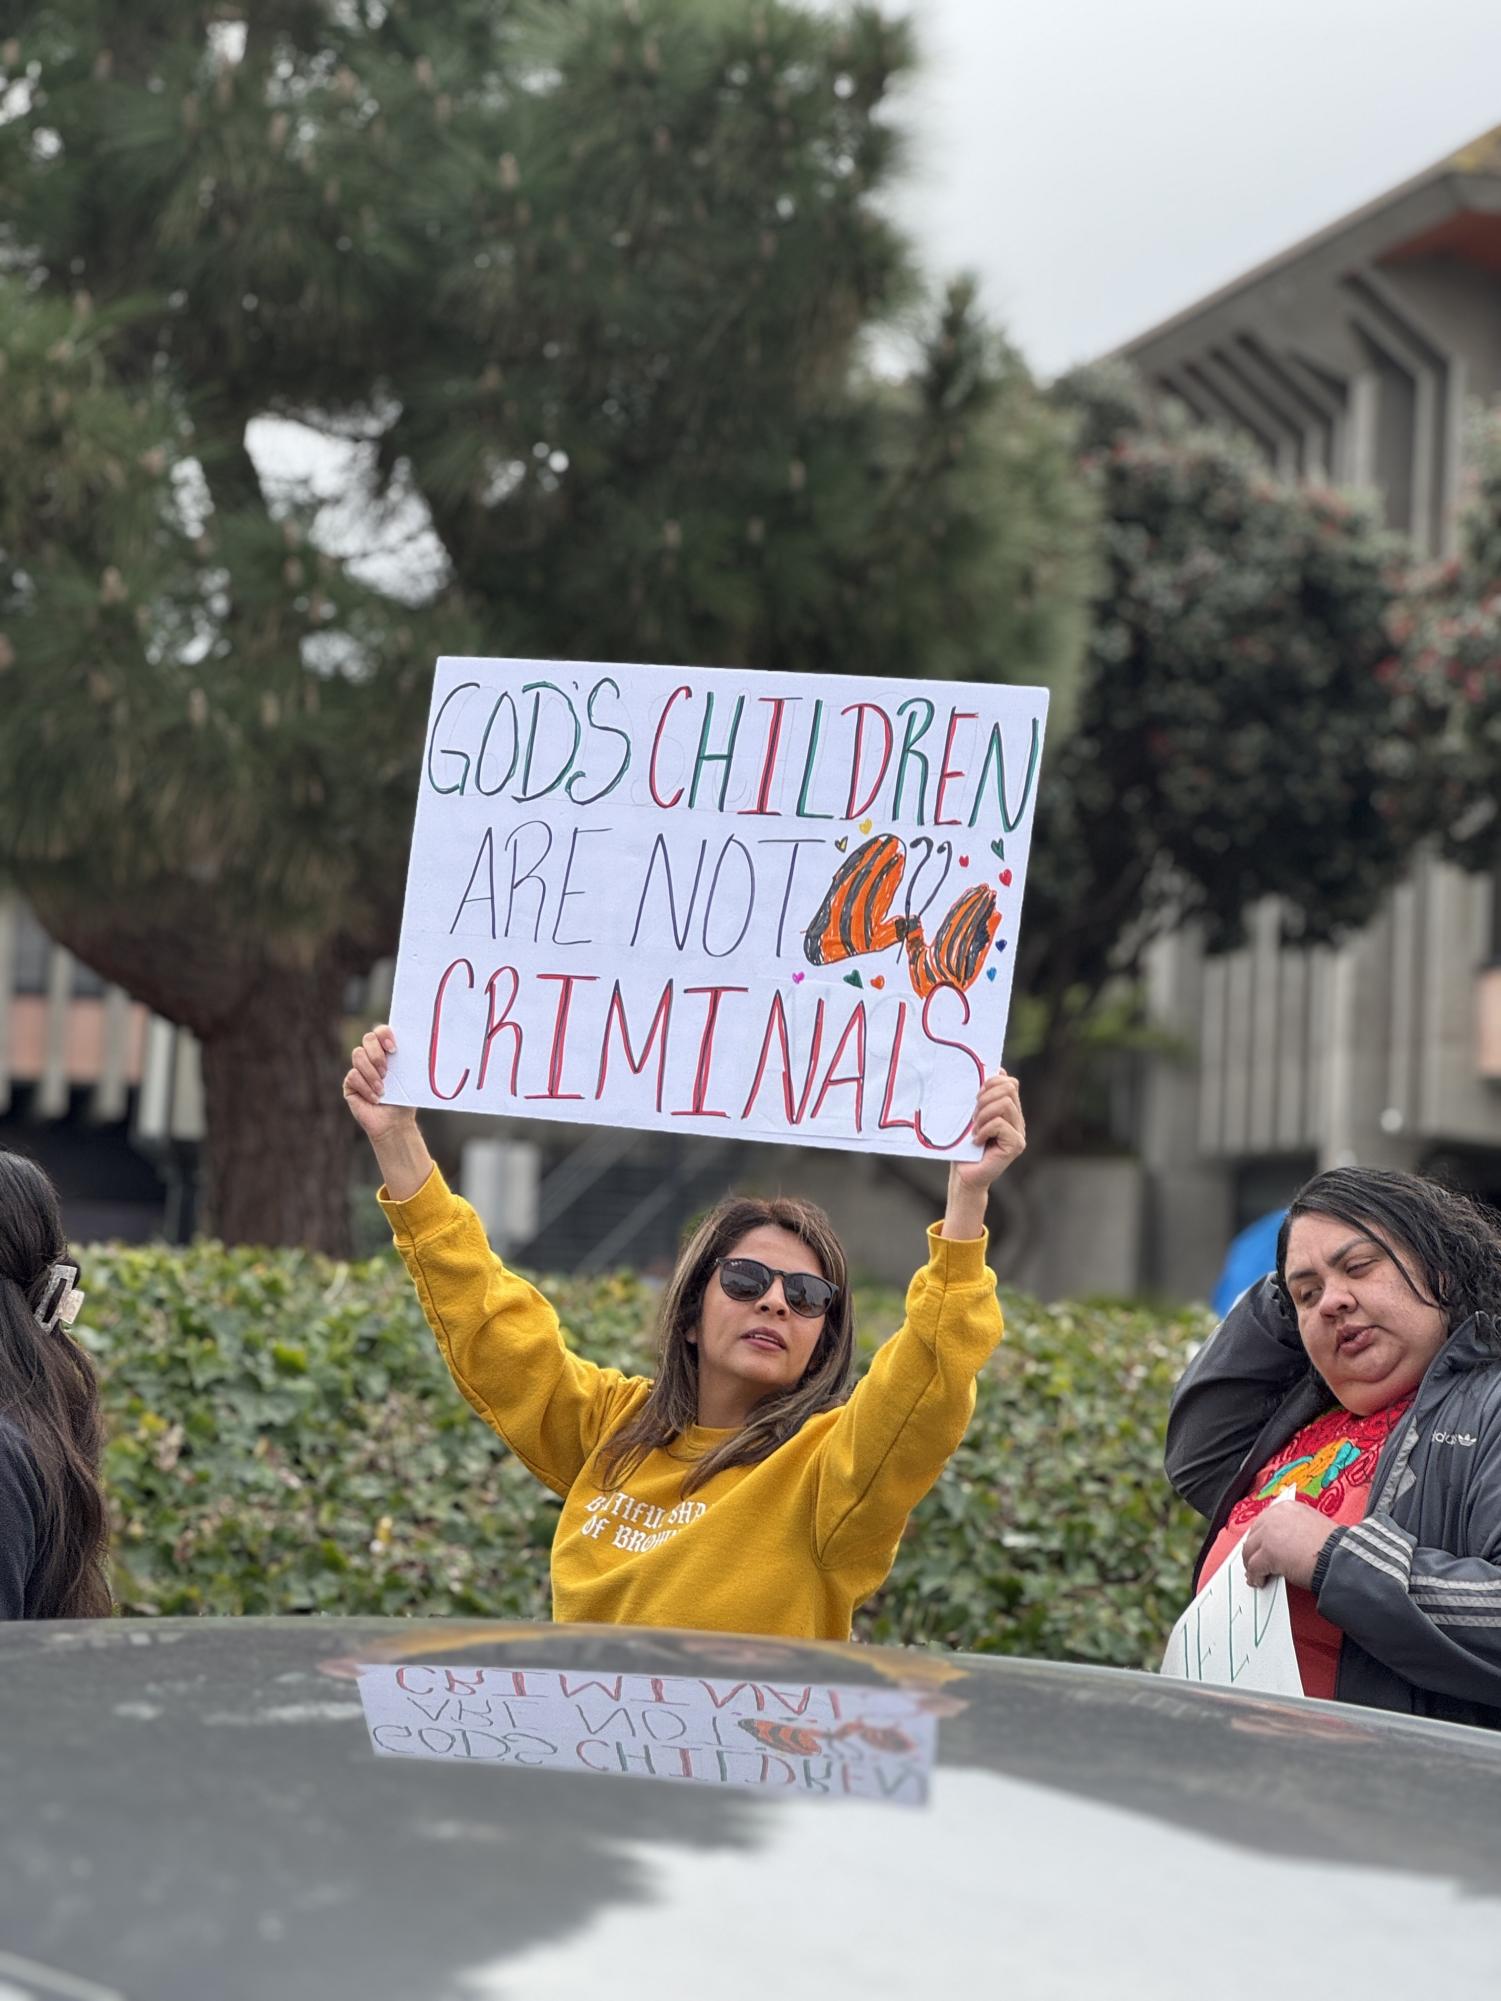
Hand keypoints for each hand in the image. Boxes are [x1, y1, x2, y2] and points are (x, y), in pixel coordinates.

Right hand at [342, 1024, 416, 1143]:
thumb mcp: (411, 1078)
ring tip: (383, 1089)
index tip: (394, 1048)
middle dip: (377, 1054)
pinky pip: (353, 1076)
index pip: (381, 1032)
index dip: (384, 1034)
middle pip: (367, 1038)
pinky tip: (375, 1098)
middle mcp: (372, 1057)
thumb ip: (411, 1060)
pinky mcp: (350, 1083)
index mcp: (388, 1052)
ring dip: (372, 1073)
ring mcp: (359, 1069)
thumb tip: (421, 1045)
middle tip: (387, 1071)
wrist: (395, 1123)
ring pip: (358, 1055)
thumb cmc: (405, 1100)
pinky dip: (366, 1087)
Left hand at [951, 1068, 1024, 1193]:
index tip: (976, 1096)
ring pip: (1005, 1104)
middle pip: (1009, 1089)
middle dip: (986, 1097)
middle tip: (973, 1116)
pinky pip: (1000, 1124)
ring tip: (974, 1129)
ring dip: (983, 1114)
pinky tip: (976, 1141)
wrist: (964, 1175)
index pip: (1010, 1083)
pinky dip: (984, 1130)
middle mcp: (1017, 1120)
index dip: (992, 1082)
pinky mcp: (1016, 1145)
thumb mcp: (970, 1117)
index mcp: (1009, 1111)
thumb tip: (995, 1070)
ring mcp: (1019, 1133)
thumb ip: (981, 1098)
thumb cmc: (964, 1146)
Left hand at [1241, 1497, 1335, 1590]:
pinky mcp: (1268, 1553)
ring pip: (1249, 1550)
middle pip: (1254, 1535)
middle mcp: (1275, 1516)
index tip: (1260, 1547)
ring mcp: (1269, 1533)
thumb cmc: (1332, 1547)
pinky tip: (1259, 1582)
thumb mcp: (1311, 1526)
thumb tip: (1282, 1544)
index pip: (1264, 1522)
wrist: (1339, 1557)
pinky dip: (1255, 1576)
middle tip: (1254, 1563)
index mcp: (1287, 1508)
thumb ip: (1293, 1529)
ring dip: (1251, 1564)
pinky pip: (1254, 1567)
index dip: (1261, 1537)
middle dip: (1253, 1550)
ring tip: (1255, 1575)